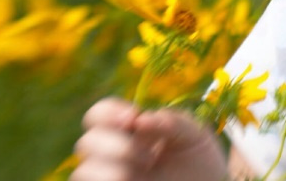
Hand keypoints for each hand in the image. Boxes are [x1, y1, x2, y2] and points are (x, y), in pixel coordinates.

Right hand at [72, 97, 227, 180]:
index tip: (134, 117)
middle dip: (117, 144)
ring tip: (146, 171)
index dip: (108, 111)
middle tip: (149, 156)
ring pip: (83, 170)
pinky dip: (106, 180)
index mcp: (130, 133)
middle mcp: (114, 156)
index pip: (99, 114)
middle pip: (87, 142)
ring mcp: (111, 179)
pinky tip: (130, 180)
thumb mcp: (196, 137)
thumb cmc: (202, 166)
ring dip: (114, 168)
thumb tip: (141, 120)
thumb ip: (174, 122)